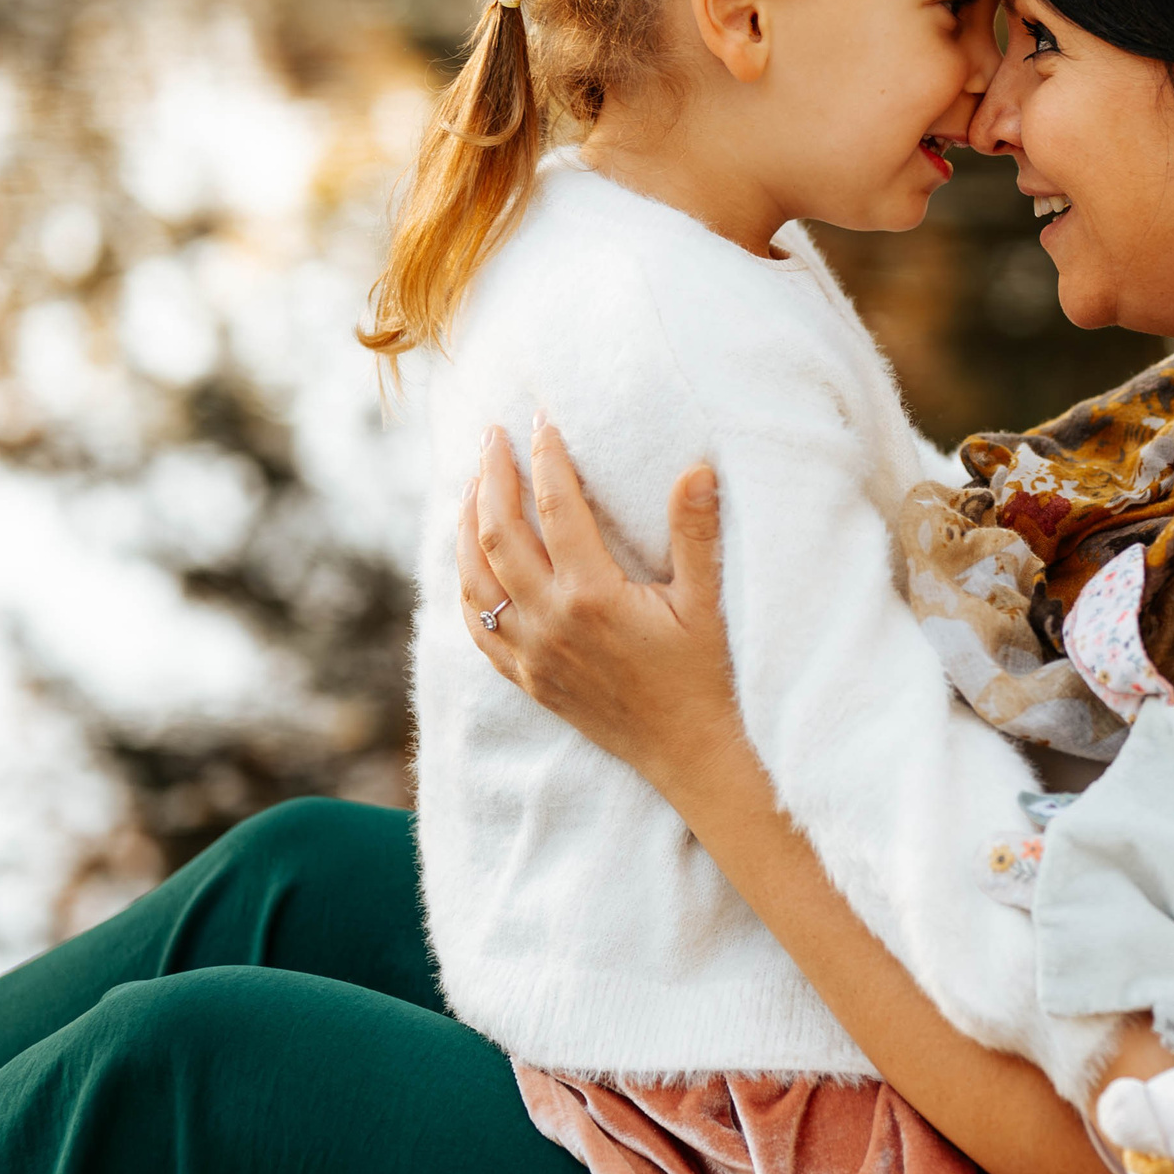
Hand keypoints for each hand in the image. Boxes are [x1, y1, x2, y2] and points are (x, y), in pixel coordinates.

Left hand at [457, 416, 741, 790]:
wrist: (689, 753)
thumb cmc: (705, 676)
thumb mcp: (707, 602)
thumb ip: (697, 534)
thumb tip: (696, 469)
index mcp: (592, 595)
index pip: (556, 508)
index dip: (546, 458)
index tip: (542, 420)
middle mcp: (550, 622)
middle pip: (497, 533)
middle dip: (491, 476)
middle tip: (492, 436)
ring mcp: (531, 653)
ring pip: (474, 577)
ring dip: (466, 523)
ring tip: (472, 482)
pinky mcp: (526, 678)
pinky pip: (476, 624)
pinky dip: (465, 583)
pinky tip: (468, 559)